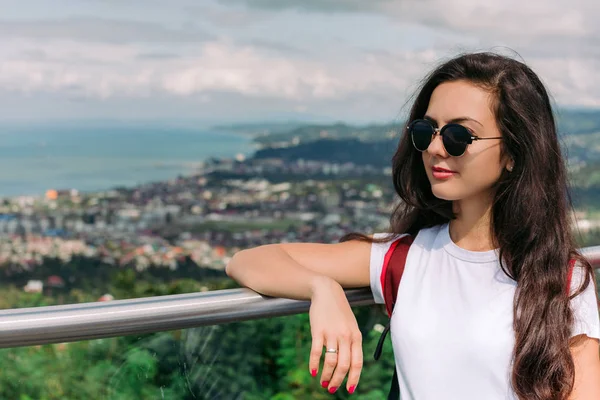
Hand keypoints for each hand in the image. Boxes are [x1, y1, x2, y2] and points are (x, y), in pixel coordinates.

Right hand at [308, 277, 362, 394]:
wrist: (327, 291)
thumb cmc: (339, 312)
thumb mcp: (351, 326)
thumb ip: (352, 343)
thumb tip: (350, 366)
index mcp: (356, 336)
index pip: (357, 363)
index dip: (353, 379)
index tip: (349, 390)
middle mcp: (346, 336)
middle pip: (344, 365)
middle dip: (338, 381)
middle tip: (331, 389)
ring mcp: (332, 333)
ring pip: (331, 361)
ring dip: (326, 376)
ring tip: (322, 382)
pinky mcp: (318, 330)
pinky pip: (316, 352)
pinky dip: (314, 364)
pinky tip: (312, 371)